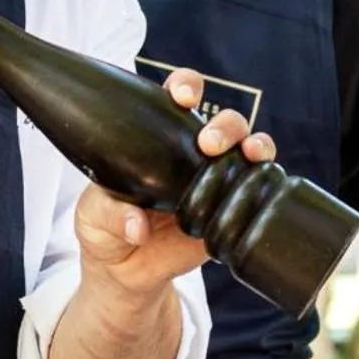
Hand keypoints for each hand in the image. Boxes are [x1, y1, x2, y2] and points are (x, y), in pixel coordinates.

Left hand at [74, 68, 274, 296]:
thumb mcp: (93, 217)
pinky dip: (265, 178)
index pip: (175, 98)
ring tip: (247, 153)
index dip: (186, 86)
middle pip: (222, 121)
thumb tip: (138, 227)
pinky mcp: (231, 209)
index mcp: (155, 139)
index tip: (183, 96)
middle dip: (225, 123)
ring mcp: (215, 180)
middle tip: (208, 143)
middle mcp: (190, 154)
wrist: (123, 272)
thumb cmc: (104, 231)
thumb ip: (111, 214)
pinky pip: (258, 187)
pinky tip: (259, 179)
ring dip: (253, 142)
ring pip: (247, 147)